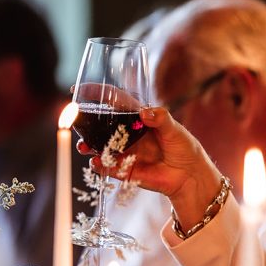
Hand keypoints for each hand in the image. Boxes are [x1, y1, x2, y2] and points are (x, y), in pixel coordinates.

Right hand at [79, 107, 222, 227]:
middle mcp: (128, 134)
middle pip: (101, 125)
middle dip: (86, 123)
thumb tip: (145, 112)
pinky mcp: (126, 170)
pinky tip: (96, 161)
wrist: (190, 176)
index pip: (115, 102)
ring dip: (88, 145)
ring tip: (83, 146)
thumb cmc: (185, 149)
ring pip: (100, 146)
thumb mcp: (175, 130)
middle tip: (74, 121)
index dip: (97, 94)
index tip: (79, 89)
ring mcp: (125, 151)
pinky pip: (107, 166)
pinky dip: (99, 164)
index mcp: (139, 119)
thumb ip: (161, 119)